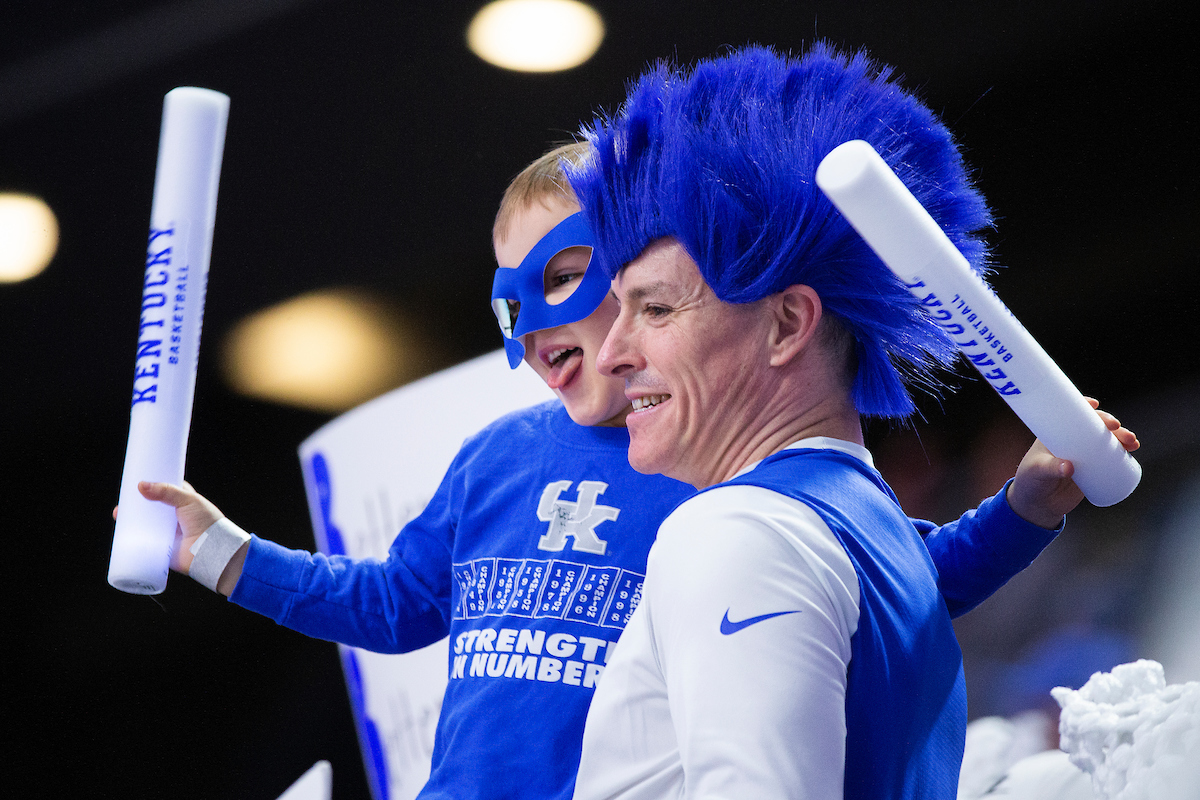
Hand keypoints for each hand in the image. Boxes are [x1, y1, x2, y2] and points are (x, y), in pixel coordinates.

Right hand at [113, 481, 224, 573]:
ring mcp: (167, 531)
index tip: (136, 483)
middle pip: (152, 507)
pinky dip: (134, 537)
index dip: (152, 487)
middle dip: (137, 504)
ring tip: (119, 514)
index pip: (165, 491)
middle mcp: (175, 516)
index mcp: (184, 501)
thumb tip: (140, 485)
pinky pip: (145, 541)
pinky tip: (121, 533)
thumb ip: (166, 491)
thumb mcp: (188, 500)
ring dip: (132, 520)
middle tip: (123, 501)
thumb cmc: (206, 522)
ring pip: (146, 523)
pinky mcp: (161, 546)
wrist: (210, 551)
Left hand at [1006, 398, 1139, 528]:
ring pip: (1105, 439)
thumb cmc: (1030, 482)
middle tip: (1118, 429)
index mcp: (1055, 433)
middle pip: (1093, 425)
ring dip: (1121, 436)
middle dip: (1109, 423)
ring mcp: (1083, 454)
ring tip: (1131, 442)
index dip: (1083, 406)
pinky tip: (1133, 448)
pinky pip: (1110, 455)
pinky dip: (1122, 450)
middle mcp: (1071, 440)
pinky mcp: (1092, 469)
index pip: (1070, 414)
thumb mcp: (1037, 472)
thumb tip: (1068, 467)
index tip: (1094, 405)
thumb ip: (1050, 469)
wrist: (1038, 505)